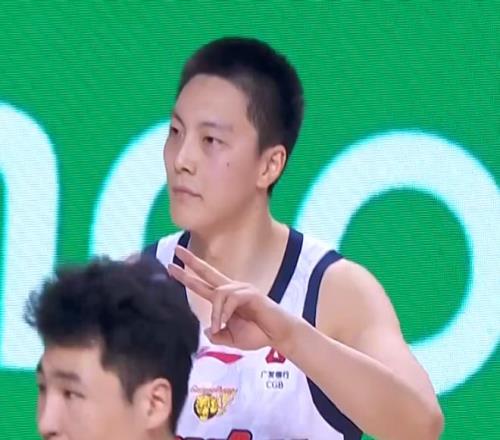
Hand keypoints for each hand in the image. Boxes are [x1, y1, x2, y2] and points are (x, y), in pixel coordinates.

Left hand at [167, 246, 297, 351]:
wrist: (278, 336)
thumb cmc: (257, 334)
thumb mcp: (230, 339)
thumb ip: (217, 335)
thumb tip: (207, 329)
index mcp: (224, 299)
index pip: (202, 284)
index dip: (187, 276)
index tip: (171, 267)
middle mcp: (231, 290)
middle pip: (207, 272)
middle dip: (191, 262)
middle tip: (176, 250)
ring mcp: (241, 289)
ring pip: (218, 293)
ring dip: (216, 313)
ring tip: (220, 327)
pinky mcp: (251, 293)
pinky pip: (231, 299)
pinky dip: (225, 312)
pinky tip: (226, 322)